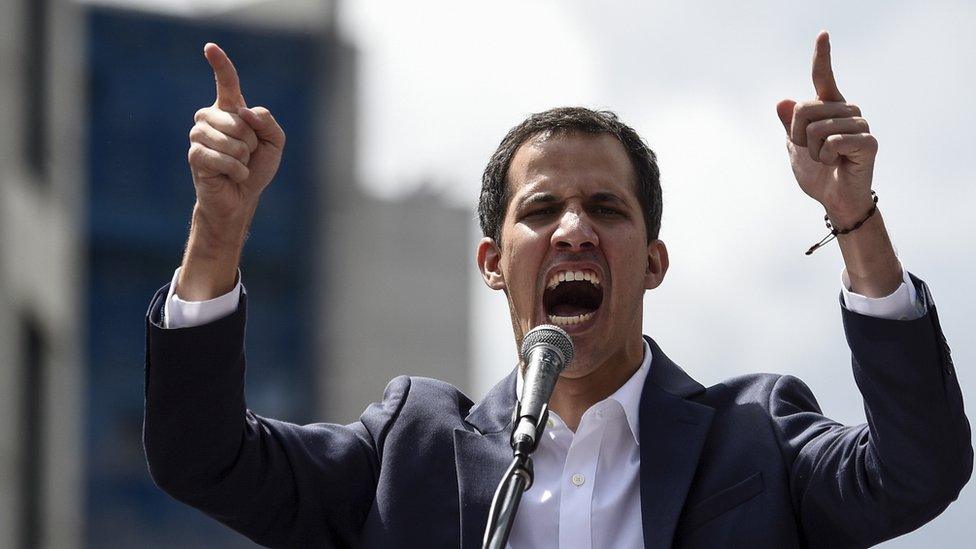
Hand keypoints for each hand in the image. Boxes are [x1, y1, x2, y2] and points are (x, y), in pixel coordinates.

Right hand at [188, 43, 284, 224]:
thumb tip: (245, 112)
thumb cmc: (256, 167)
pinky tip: (233, 175)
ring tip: (238, 164)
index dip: (220, 64)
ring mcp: (199, 135)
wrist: (241, 196)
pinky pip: (223, 158)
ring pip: (233, 140)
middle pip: (240, 120)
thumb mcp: (274, 143)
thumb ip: (268, 123)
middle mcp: (210, 117)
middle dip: (252, 142)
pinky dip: (237, 170)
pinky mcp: (195, 155)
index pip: (226, 82)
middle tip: (247, 155)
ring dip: (244, 158)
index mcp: (230, 110)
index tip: (210, 47)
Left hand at [776, 32, 875, 227]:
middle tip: (813, 152)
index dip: (822, 56)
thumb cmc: (817, 172)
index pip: (823, 78)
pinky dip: (827, 157)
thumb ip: (789, 125)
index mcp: (828, 108)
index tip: (823, 34)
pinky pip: (832, 141)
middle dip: (798, 136)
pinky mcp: (869, 142)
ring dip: (812, 151)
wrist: (834, 200)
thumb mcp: (795, 147)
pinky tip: (838, 163)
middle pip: (804, 109)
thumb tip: (782, 101)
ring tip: (827, 159)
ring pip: (816, 128)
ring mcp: (860, 125)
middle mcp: (847, 111)